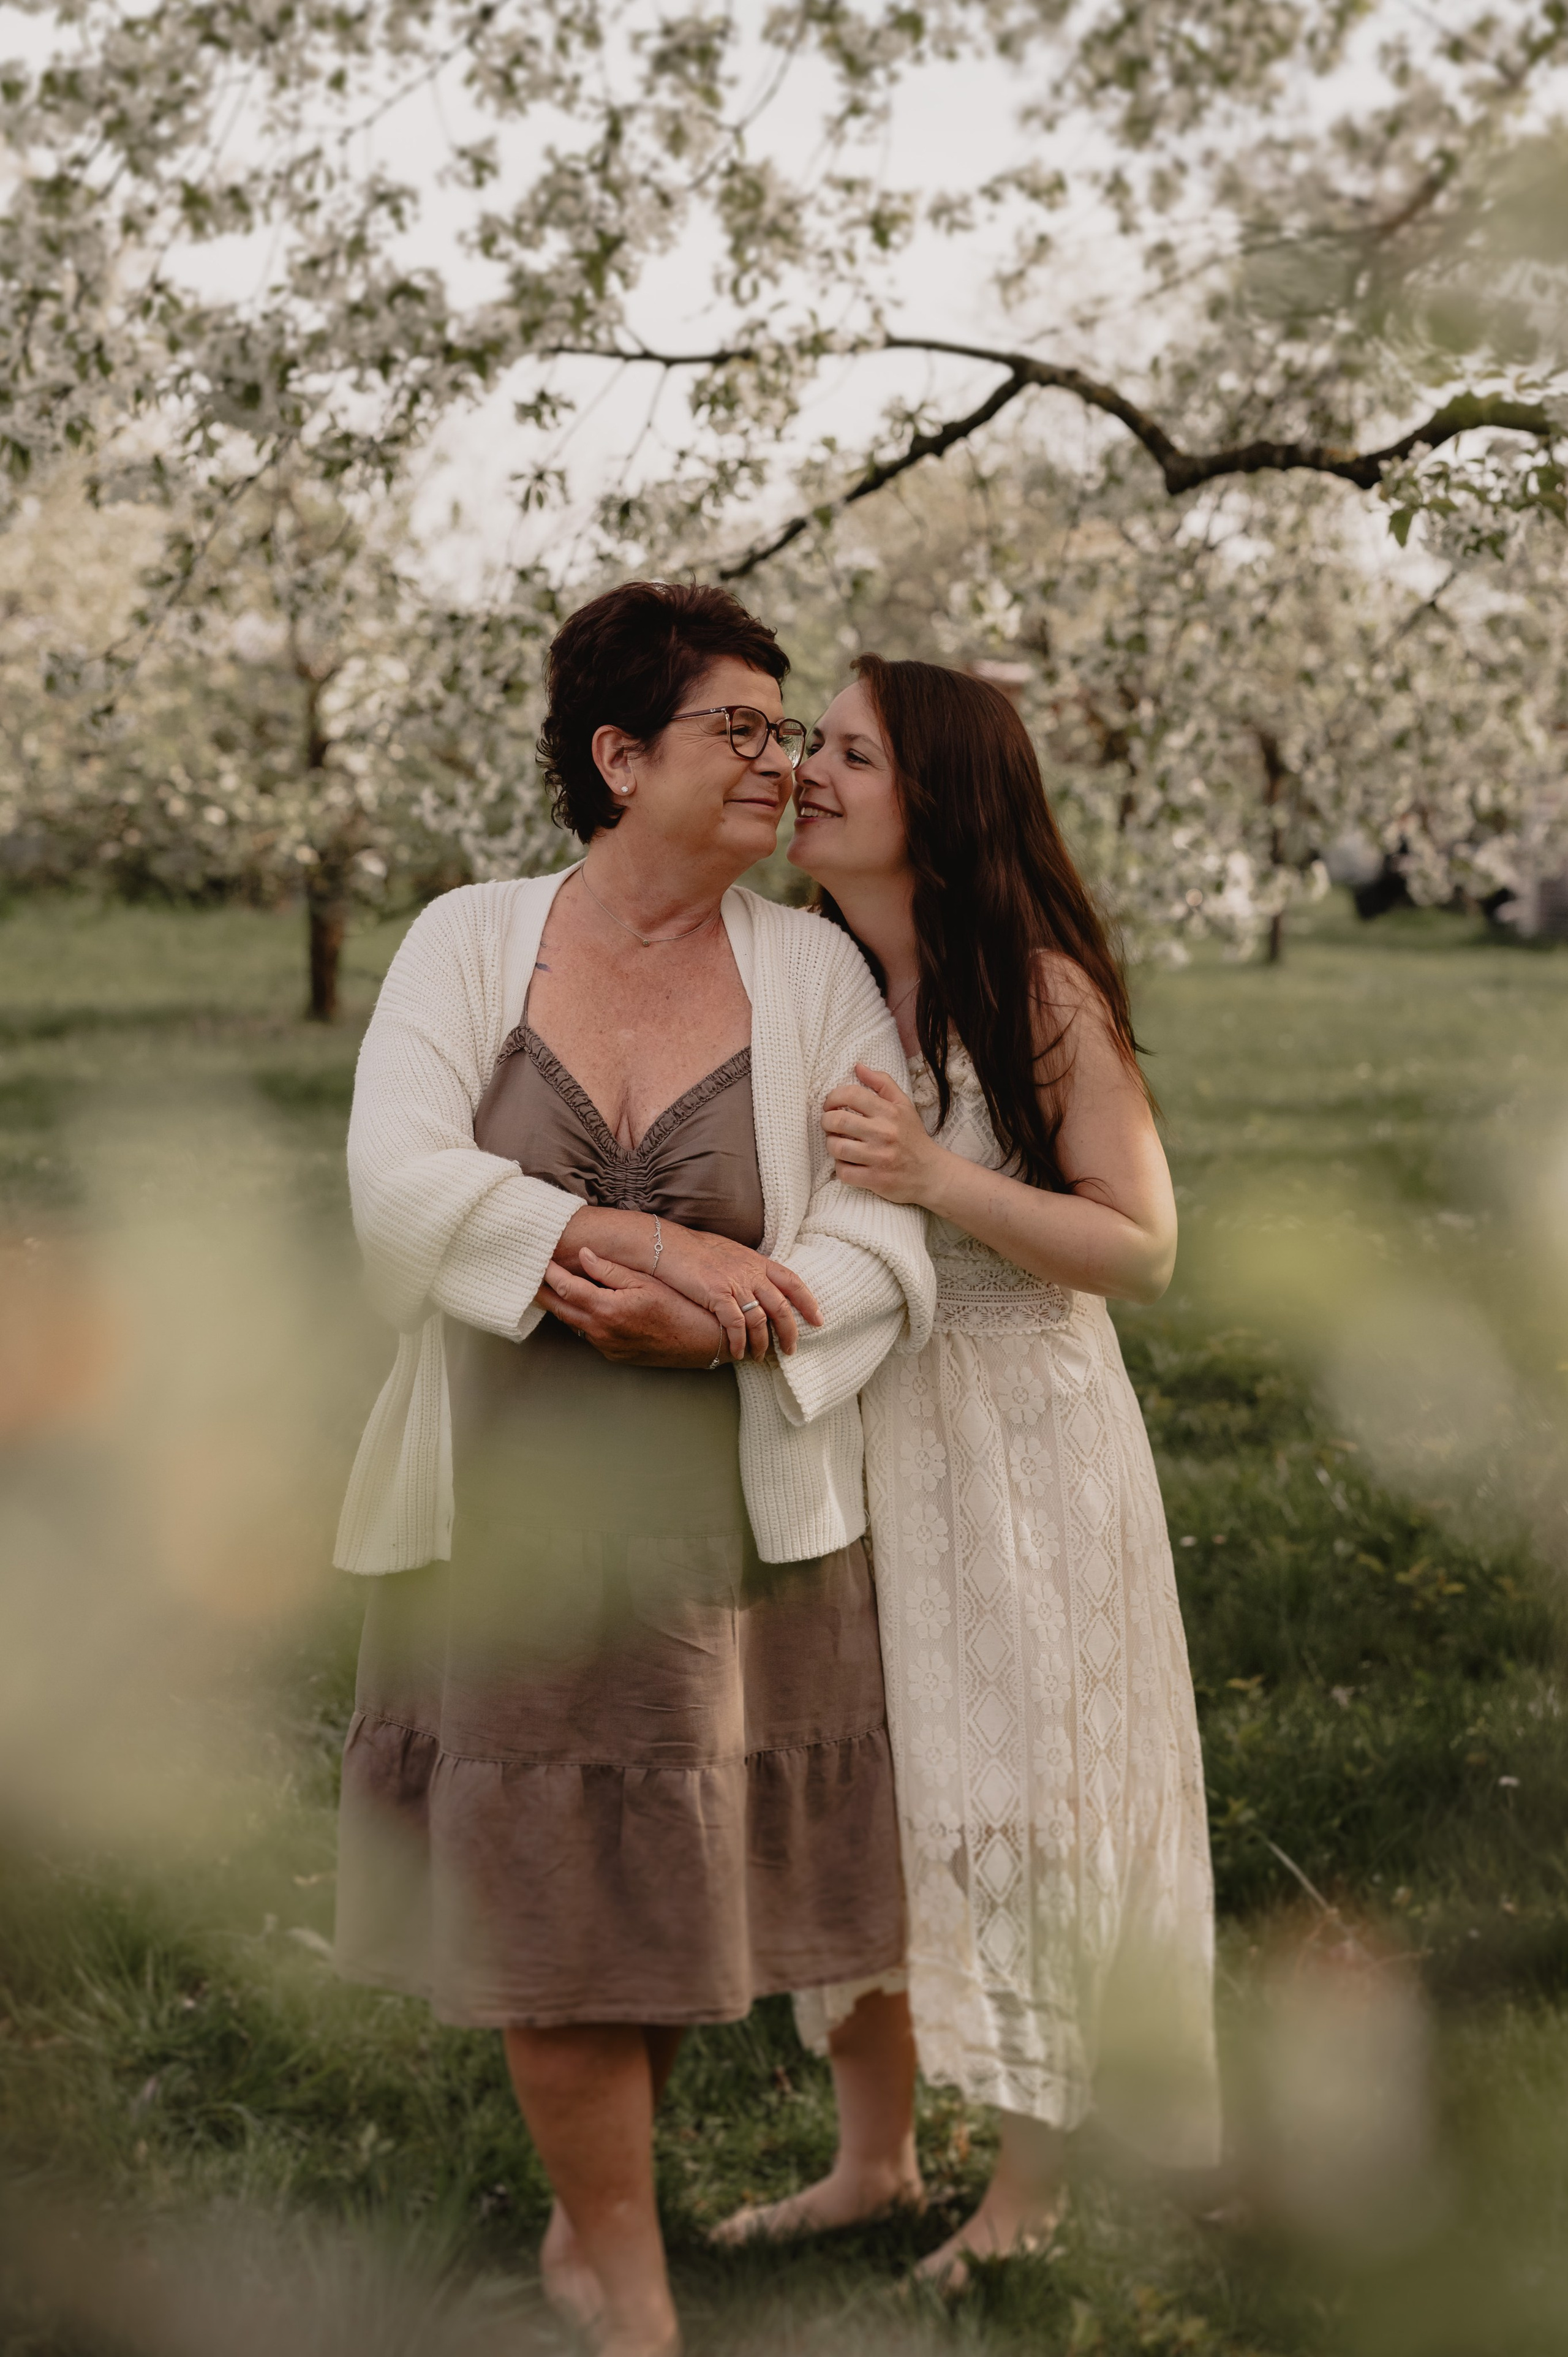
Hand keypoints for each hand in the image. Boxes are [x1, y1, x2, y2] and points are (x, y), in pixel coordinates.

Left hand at [537, 1251, 728, 1367]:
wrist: (701, 1342)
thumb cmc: (680, 1307)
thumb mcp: (646, 1281)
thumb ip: (611, 1270)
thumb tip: (585, 1256)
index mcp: (607, 1310)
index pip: (566, 1288)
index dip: (549, 1273)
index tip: (539, 1260)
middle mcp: (602, 1332)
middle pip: (560, 1310)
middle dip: (543, 1292)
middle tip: (528, 1275)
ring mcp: (607, 1347)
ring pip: (573, 1323)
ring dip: (560, 1306)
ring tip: (549, 1287)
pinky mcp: (615, 1355)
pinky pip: (589, 1334)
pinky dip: (580, 1319)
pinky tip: (581, 1306)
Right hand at [651, 1224, 822, 1359]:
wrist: (666, 1244)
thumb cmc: (695, 1249)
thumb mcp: (729, 1253)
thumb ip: (747, 1268)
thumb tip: (757, 1281)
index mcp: (757, 1261)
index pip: (792, 1281)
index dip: (808, 1301)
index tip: (818, 1319)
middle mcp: (750, 1272)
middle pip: (781, 1306)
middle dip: (790, 1331)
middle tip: (791, 1349)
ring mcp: (734, 1283)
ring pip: (760, 1320)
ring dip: (763, 1343)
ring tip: (760, 1357)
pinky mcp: (716, 1295)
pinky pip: (735, 1325)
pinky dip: (738, 1342)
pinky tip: (736, 1353)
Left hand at [822, 1064, 944, 1203]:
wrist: (930, 1172)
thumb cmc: (912, 1136)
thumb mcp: (903, 1105)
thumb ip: (881, 1083)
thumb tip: (857, 1066)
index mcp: (889, 1112)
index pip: (851, 1095)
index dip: (833, 1097)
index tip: (831, 1104)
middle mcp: (884, 1133)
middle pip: (837, 1121)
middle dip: (826, 1121)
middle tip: (830, 1124)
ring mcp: (879, 1158)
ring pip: (836, 1148)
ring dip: (831, 1144)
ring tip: (837, 1142)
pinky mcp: (875, 1179)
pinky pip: (843, 1172)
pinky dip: (840, 1167)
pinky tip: (846, 1162)